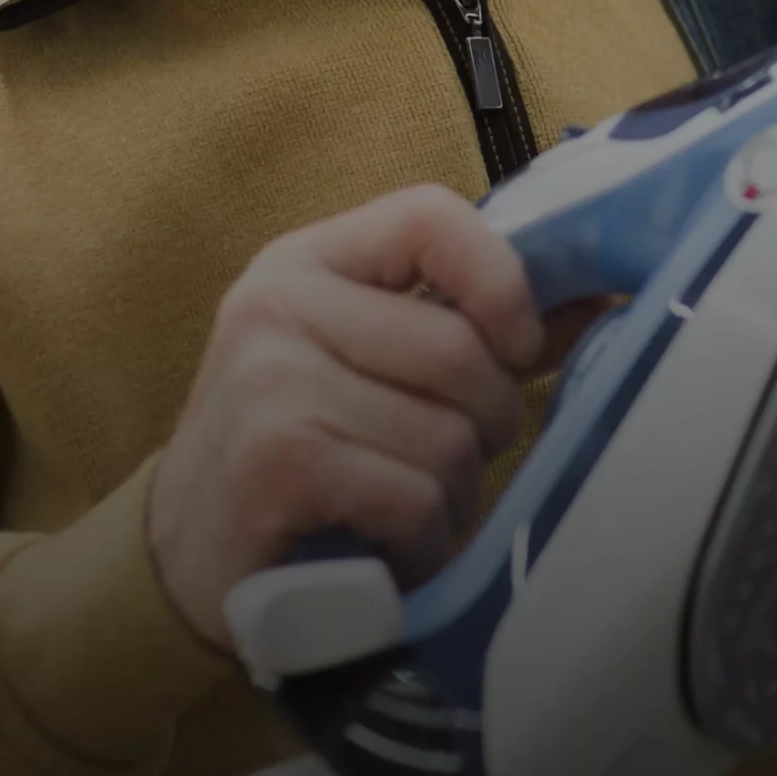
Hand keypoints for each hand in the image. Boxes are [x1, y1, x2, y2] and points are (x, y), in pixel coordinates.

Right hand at [148, 186, 544, 649]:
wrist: (181, 560)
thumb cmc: (295, 454)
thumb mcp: (365, 366)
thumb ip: (468, 327)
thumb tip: (596, 296)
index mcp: (306, 262)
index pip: (431, 215)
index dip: (501, 280)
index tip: (521, 347)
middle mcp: (278, 304)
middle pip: (459, 348)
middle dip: (484, 425)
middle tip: (446, 467)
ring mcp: (270, 380)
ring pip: (446, 434)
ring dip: (451, 498)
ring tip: (406, 515)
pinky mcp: (278, 461)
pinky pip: (413, 496)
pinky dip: (420, 541)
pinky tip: (383, 549)